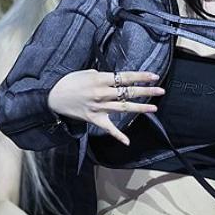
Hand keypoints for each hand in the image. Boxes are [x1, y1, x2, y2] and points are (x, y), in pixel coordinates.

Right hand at [47, 69, 163, 145]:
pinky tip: (128, 142)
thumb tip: (113, 78)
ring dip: (140, 108)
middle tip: (161, 91)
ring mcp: (99, 108)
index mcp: (101, 79)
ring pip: (124, 108)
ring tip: (154, 107)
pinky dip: (118, 136)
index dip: (141, 77)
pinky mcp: (95, 119)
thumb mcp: (86, 73)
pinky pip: (108, 129)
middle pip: (128, 92)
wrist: (53, 98)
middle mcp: (102, 93)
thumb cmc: (69, 82)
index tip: (154, 76)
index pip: (126, 77)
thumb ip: (102, 75)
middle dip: (146, 91)